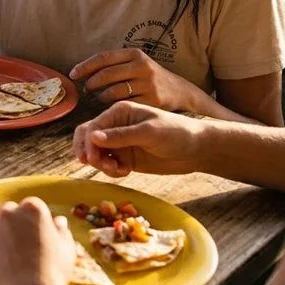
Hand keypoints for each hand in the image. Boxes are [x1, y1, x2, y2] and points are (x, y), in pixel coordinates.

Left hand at [0, 197, 72, 284]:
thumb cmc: (52, 272)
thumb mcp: (66, 248)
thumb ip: (61, 230)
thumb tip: (58, 222)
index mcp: (32, 209)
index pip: (31, 207)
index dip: (35, 222)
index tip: (38, 234)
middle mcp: (8, 213)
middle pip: (10, 213)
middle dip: (16, 225)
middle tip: (25, 245)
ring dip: (0, 236)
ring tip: (13, 257)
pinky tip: (0, 263)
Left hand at [70, 48, 204, 111]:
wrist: (181, 92)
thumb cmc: (150, 78)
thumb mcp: (137, 63)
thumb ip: (115, 64)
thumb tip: (82, 70)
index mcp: (135, 54)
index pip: (103, 58)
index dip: (85, 66)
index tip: (73, 74)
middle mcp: (142, 67)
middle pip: (105, 75)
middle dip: (91, 83)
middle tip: (85, 89)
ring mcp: (147, 84)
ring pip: (112, 92)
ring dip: (99, 96)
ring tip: (97, 98)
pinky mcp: (151, 101)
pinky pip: (123, 105)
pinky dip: (112, 106)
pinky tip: (110, 107)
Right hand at [73, 100, 206, 176]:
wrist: (198, 149)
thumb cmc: (177, 132)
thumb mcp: (149, 132)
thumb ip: (121, 135)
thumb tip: (92, 136)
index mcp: (119, 113)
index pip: (91, 126)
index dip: (86, 143)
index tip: (91, 159)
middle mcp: (115, 126)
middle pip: (88, 139)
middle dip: (89, 153)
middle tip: (98, 165)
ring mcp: (120, 143)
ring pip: (96, 154)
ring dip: (100, 164)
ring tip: (117, 170)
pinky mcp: (126, 158)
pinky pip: (108, 165)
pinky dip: (111, 170)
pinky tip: (124, 172)